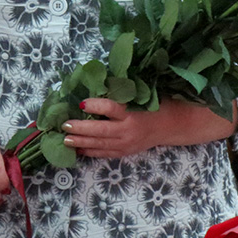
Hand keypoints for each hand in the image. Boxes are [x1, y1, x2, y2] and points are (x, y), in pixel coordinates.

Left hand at [62, 98, 236, 158]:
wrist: (173, 125)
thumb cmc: (157, 104)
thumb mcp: (142, 94)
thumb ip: (122, 92)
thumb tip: (97, 83)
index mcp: (133, 113)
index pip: (110, 108)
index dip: (95, 106)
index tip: (81, 102)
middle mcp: (128, 131)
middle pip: (99, 130)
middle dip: (80, 128)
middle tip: (64, 125)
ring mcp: (126, 144)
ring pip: (99, 144)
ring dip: (80, 142)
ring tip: (65, 139)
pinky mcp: (125, 152)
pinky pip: (104, 153)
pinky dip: (90, 151)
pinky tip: (78, 149)